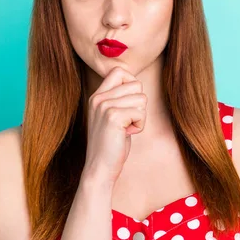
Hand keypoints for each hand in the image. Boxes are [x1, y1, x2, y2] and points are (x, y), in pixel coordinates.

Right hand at [82, 66, 147, 185]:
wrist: (100, 168)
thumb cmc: (111, 144)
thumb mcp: (111, 116)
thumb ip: (119, 98)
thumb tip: (136, 82)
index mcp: (97, 95)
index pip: (120, 71)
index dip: (132, 84)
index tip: (129, 104)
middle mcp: (99, 98)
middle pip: (136, 85)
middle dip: (139, 105)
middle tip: (127, 121)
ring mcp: (104, 106)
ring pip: (142, 98)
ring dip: (140, 117)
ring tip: (126, 129)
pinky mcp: (113, 117)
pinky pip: (141, 113)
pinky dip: (140, 126)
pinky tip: (127, 134)